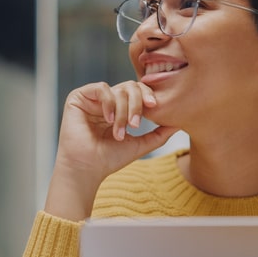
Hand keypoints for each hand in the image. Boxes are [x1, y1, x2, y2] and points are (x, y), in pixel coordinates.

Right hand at [44, 81, 178, 220]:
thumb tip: (179, 123)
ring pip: (118, 89)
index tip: (155, 107)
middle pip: (130, 87)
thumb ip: (159, 133)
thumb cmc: (109, 159)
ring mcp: (91, 99)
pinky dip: (109, 102)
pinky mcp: (78, 97)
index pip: (137, 92)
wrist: (87, 169)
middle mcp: (105, 101)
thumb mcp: (140, 144)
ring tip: (119, 132)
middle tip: (136, 124)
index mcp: (118, 109)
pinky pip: (101, 88)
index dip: (147, 95)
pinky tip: (108, 119)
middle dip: (137, 104)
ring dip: (123, 111)